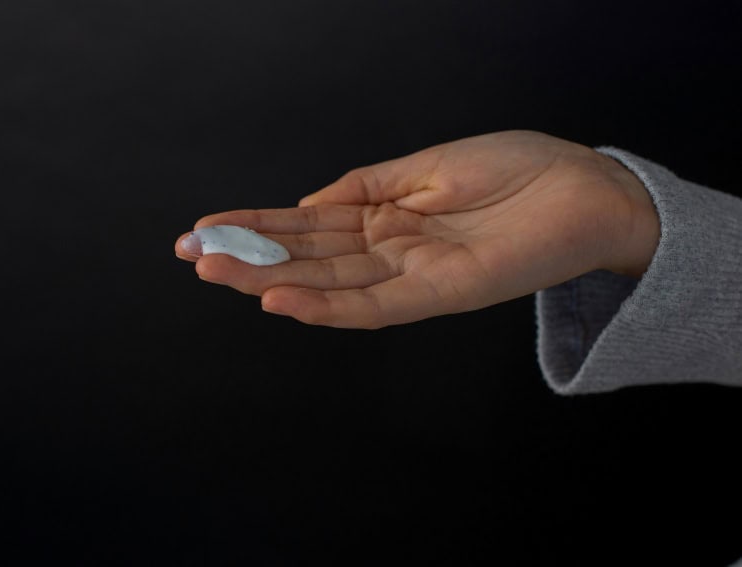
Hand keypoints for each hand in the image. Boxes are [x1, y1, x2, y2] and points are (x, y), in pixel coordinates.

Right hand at [175, 130, 658, 328]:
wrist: (585, 188)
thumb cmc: (515, 168)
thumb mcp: (427, 166)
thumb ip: (365, 187)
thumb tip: (307, 201)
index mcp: (383, 215)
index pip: (306, 224)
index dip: (255, 225)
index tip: (205, 226)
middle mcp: (388, 249)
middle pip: (307, 257)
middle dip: (247, 257)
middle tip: (192, 256)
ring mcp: (411, 274)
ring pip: (329, 284)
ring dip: (271, 281)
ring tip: (217, 274)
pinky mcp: (441, 294)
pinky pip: (375, 306)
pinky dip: (328, 307)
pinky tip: (282, 299)